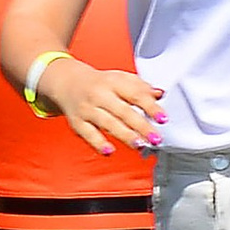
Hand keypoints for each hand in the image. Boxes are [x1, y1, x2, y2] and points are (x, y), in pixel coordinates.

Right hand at [36, 53, 164, 154]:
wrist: (66, 82)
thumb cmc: (99, 83)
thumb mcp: (120, 78)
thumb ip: (141, 87)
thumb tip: (160, 94)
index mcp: (114, 82)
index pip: (135, 94)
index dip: (151, 107)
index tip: (163, 118)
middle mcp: (100, 94)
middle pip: (123, 111)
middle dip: (141, 125)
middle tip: (155, 138)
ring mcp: (88, 109)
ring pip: (107, 123)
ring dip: (124, 135)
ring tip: (139, 144)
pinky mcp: (78, 122)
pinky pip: (88, 134)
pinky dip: (98, 143)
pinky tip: (109, 151)